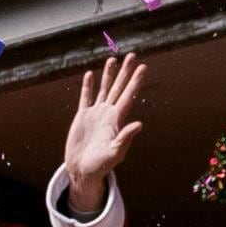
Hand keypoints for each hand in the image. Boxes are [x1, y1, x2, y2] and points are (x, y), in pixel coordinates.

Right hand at [58, 54, 146, 216]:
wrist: (82, 171)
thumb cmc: (100, 166)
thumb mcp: (114, 153)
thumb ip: (125, 138)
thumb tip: (139, 124)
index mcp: (117, 121)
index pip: (129, 96)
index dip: (135, 82)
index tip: (143, 67)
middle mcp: (108, 114)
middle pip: (119, 88)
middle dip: (125, 72)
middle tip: (132, 55)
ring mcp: (95, 114)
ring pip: (104, 89)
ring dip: (108, 75)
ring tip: (112, 59)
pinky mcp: (82, 117)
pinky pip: (86, 98)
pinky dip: (88, 87)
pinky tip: (90, 75)